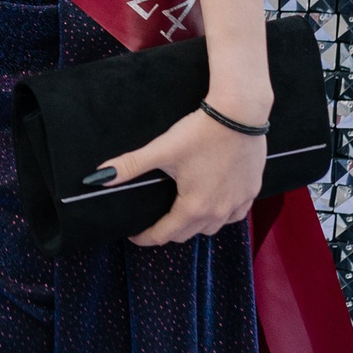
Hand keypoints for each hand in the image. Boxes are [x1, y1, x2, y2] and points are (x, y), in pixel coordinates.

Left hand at [97, 104, 267, 247]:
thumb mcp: (162, 149)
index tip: (134, 235)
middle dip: (168, 231)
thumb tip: (100, 177)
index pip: (164, 235)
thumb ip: (130, 165)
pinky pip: (235, 214)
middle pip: (187, 234)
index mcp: (193, 207)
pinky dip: (222, 214)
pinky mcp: (252, 190)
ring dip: (196, 225)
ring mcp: (238, 202)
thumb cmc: (201, 132)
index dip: (145, 238)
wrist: (240, 114)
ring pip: (212, 227)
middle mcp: (218, 212)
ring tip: (182, 212)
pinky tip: (215, 203)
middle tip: (154, 221)